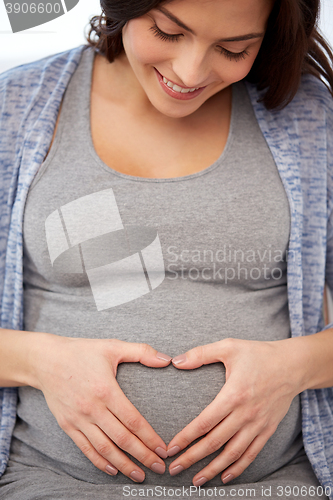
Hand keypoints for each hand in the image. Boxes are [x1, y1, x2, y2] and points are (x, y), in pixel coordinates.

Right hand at [30, 334, 170, 481]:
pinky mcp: (67, 425)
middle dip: (143, 455)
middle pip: (122, 439)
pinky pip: (86, 449)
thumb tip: (166, 359)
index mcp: (106, 390)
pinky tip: (113, 469)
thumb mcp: (112, 346)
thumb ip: (141, 352)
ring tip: (140, 475)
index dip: (150, 437)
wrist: (46, 360)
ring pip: (105, 449)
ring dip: (124, 464)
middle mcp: (92, 408)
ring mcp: (78, 419)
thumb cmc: (82, 352)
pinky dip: (100, 462)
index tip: (163, 449)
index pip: (133, 420)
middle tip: (160, 467)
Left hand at [166, 337, 304, 485]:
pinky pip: (251, 453)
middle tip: (174, 468)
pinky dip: (238, 467)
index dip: (186, 437)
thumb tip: (175, 361)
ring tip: (196, 480)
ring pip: (232, 453)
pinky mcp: (268, 429)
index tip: (171, 448)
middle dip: (192, 457)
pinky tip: (225, 476)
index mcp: (233, 394)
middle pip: (215, 442)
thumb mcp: (228, 346)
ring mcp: (258, 424)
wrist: (292, 365)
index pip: (204, 422)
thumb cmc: (258, 354)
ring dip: (212, 468)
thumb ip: (200, 354)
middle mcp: (246, 413)